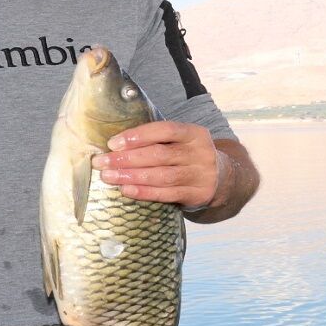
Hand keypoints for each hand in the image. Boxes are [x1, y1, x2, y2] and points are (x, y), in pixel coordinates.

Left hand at [92, 121, 220, 209]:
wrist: (223, 179)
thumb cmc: (189, 156)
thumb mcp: (181, 142)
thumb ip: (157, 140)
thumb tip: (116, 145)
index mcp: (194, 133)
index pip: (164, 130)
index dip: (138, 136)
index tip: (113, 143)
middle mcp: (200, 153)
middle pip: (159, 155)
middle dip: (127, 158)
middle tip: (102, 162)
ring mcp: (200, 175)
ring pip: (161, 176)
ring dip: (131, 177)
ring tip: (108, 177)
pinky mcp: (197, 194)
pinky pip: (167, 194)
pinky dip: (144, 192)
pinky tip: (126, 190)